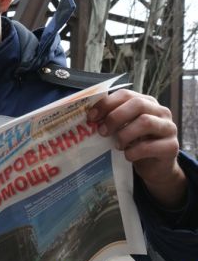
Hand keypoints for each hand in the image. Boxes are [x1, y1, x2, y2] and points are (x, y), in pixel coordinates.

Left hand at [87, 89, 186, 208]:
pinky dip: (133, 152)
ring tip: (117, 145)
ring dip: (124, 135)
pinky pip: (150, 146)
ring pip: (145, 122)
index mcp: (145, 102)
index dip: (106, 104)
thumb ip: (111, 119)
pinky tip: (128, 155)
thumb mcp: (123, 128)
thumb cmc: (135, 143)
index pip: (125, 94)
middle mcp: (160, 111)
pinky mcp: (172, 147)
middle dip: (115, 117)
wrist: (154, 166)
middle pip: (137, 104)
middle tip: (102, 131)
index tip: (91, 117)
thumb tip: (88, 117)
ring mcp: (168, 128)